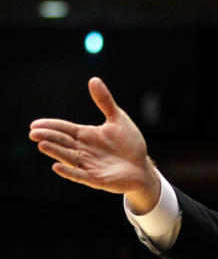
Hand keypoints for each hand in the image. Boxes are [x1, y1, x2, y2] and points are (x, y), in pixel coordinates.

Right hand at [29, 77, 160, 212]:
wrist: (142, 168)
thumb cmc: (130, 145)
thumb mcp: (118, 120)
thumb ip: (105, 102)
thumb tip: (93, 79)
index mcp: (87, 135)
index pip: (65, 129)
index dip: (50, 126)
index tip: (34, 124)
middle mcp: (84, 150)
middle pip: (63, 142)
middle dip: (49, 137)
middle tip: (33, 133)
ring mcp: (89, 165)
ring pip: (68, 157)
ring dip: (55, 151)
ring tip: (42, 144)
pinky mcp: (96, 179)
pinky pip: (79, 175)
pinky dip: (68, 172)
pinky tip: (56, 167)